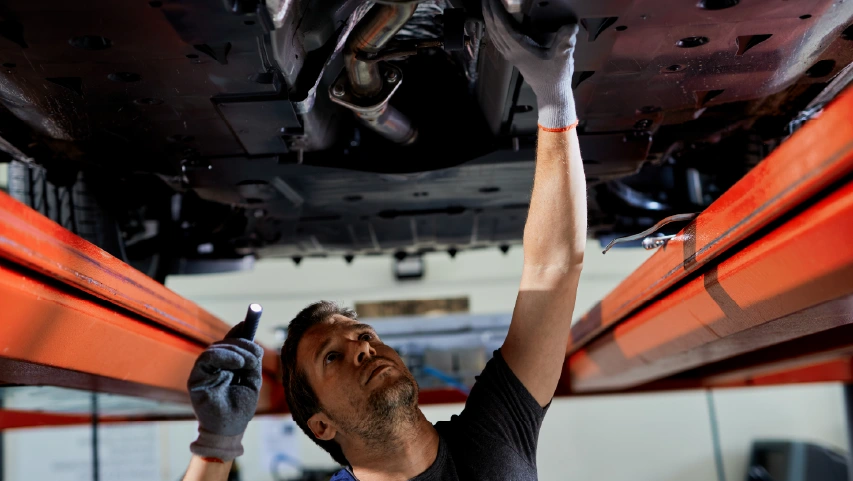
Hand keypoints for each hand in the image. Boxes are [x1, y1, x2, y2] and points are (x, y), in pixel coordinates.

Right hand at [187, 322, 263, 461]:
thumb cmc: (241, 407)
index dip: (237, 331)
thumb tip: (252, 342)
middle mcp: (213, 367)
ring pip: (215, 349)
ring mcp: (203, 372)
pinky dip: (223, 356)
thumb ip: (252, 361)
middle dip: (241, 342)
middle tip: (255, 351)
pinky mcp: (196, 378)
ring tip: (247, 362)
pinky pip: (206, 358)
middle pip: (224, 344)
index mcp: (226, 367)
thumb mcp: (252, 380)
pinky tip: (237, 362)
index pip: (229, 344)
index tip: (247, 321)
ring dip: (235, 350)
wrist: (231, 428)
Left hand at [482, 0, 578, 129]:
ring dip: (489, 21)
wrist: (551, 95)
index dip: (497, 12)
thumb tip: (571, 25)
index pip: (504, 27)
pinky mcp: (514, 59)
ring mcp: (511, 57)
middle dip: (489, 13)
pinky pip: (499, 42)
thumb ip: (565, 41)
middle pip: (495, 30)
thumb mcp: (563, 57)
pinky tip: (494, 26)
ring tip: (487, 8)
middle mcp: (512, 53)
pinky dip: (494, 31)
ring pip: (495, 36)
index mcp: (520, 50)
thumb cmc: (556, 77)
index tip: (493, 0)